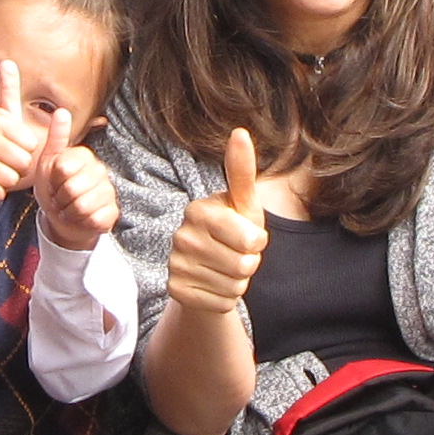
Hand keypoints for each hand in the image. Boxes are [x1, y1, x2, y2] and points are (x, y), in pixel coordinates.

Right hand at [0, 59, 52, 217]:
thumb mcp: (4, 117)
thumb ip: (8, 90)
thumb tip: (7, 61)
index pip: (31, 142)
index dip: (26, 149)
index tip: (11, 145)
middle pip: (23, 161)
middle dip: (18, 167)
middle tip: (3, 161)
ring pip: (11, 178)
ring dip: (7, 180)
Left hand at [32, 115, 117, 250]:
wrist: (61, 219)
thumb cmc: (53, 189)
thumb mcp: (48, 163)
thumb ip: (56, 138)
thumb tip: (62, 110)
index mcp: (84, 155)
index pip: (63, 168)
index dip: (53, 180)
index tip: (54, 181)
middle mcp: (100, 170)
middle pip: (72, 188)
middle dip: (60, 198)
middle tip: (60, 197)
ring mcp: (109, 191)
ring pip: (83, 206)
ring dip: (69, 212)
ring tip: (68, 208)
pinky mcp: (113, 211)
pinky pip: (94, 218)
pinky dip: (81, 222)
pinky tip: (81, 218)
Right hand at [165, 126, 270, 318]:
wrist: (209, 269)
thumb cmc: (233, 231)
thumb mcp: (243, 203)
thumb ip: (242, 171)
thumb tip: (240, 132)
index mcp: (199, 210)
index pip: (251, 240)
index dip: (258, 242)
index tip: (246, 235)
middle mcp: (181, 236)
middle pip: (244, 265)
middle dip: (249, 263)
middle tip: (235, 254)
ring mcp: (175, 264)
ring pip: (234, 286)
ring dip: (238, 281)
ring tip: (226, 268)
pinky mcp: (175, 290)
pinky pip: (221, 302)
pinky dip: (225, 297)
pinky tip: (214, 284)